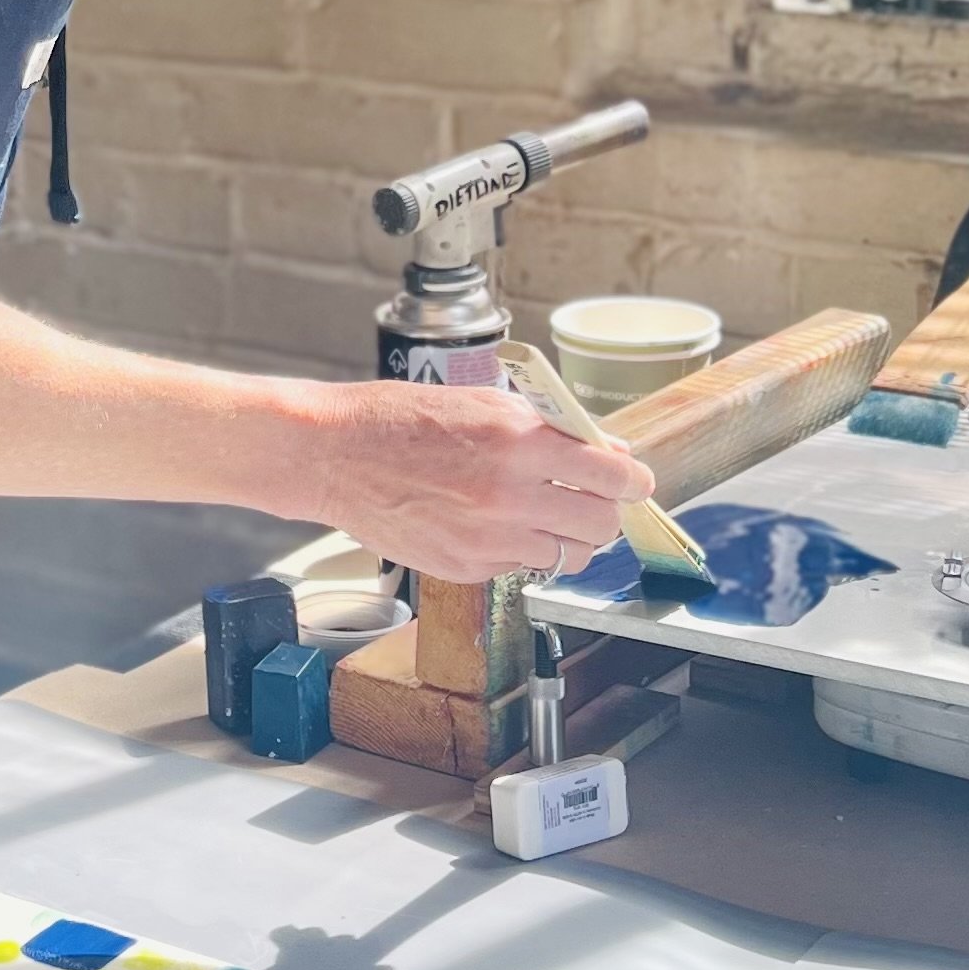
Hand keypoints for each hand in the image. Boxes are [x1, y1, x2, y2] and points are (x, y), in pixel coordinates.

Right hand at [305, 381, 652, 583]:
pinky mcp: (467, 567)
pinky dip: (523, 550)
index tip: (633, 482)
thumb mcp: (483, 402)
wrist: (335, 455)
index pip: (612, 474)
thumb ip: (546, 427)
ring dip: (570, 538)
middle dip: (604, 512)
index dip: (632, 480)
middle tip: (590, 500)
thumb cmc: (401, 420)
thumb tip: (603, 452)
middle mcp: (510, 494)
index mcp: (518, 441)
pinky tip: (497, 526)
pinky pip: (523, 567)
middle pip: (601, 523)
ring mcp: (489, 537)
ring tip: (547, 518)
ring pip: (569, 556)